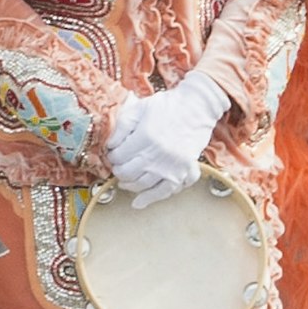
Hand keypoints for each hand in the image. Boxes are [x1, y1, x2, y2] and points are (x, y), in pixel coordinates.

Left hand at [106, 74, 228, 205]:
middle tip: (118, 167)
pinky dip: (151, 198)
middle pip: (127, 173)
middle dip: (118, 171)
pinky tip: (138, 203)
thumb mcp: (140, 108)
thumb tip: (109, 145)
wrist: (197, 107)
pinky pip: (165, 191)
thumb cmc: (167, 105)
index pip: (118, 157)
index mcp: (144, 137)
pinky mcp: (183, 171)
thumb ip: (122, 126)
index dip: (111, 156)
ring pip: (143, 185)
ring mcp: (171, 165)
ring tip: (124, 182)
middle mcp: (157, 155)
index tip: (113, 154)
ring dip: (130, 185)